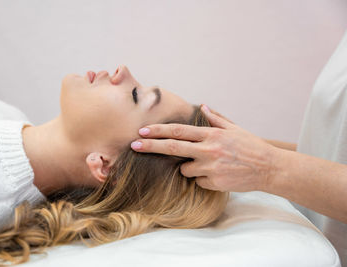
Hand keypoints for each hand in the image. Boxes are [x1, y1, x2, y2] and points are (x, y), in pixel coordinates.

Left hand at [130, 105, 277, 191]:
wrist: (269, 168)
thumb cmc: (251, 146)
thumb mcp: (234, 128)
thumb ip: (216, 118)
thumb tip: (203, 106)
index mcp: (211, 134)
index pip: (179, 131)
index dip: (159, 131)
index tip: (143, 131)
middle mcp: (208, 149)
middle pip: (173, 148)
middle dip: (151, 146)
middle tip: (134, 145)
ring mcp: (211, 167)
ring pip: (185, 169)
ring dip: (189, 167)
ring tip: (210, 164)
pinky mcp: (214, 182)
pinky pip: (199, 181)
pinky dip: (203, 178)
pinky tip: (219, 174)